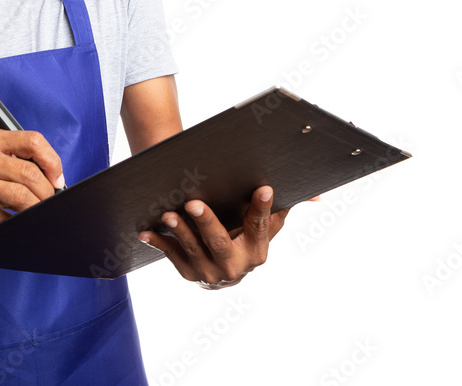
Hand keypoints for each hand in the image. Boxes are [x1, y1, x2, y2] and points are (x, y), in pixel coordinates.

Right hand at [0, 129, 63, 248]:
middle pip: (30, 172)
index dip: (52, 161)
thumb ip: (12, 161)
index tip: (57, 179)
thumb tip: (54, 179)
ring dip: (36, 209)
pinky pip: (6, 220)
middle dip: (47, 193)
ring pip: (22, 196)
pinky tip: (14, 224)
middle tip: (48, 203)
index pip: (32, 140)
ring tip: (36, 214)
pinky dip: (17, 225)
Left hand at [138, 186, 316, 288]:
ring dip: (180, 231)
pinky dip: (158, 243)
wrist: (224, 269)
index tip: (263, 188)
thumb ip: (284, 209)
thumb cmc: (245, 236)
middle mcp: (235, 266)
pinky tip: (145, 231)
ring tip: (169, 213)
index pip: (259, 226)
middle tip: (194, 202)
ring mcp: (210, 273)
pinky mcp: (188, 274)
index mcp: (258, 251)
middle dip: (206, 223)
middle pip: (220, 243)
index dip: (261, 207)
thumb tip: (317, 196)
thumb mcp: (266, 226)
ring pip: (192, 250)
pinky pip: (171, 256)